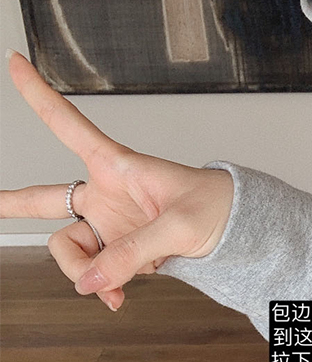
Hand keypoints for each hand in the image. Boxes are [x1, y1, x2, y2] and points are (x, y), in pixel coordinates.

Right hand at [0, 52, 234, 309]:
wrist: (240, 234)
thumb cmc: (217, 208)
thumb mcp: (180, 227)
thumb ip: (134, 253)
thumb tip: (92, 283)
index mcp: (118, 166)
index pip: (70, 127)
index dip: (40, 97)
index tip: (15, 63)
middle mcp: (105, 194)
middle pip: (45, 200)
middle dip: (13, 203)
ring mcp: (110, 224)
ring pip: (69, 250)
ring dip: (85, 273)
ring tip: (116, 289)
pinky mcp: (119, 251)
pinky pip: (93, 274)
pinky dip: (103, 288)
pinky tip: (119, 298)